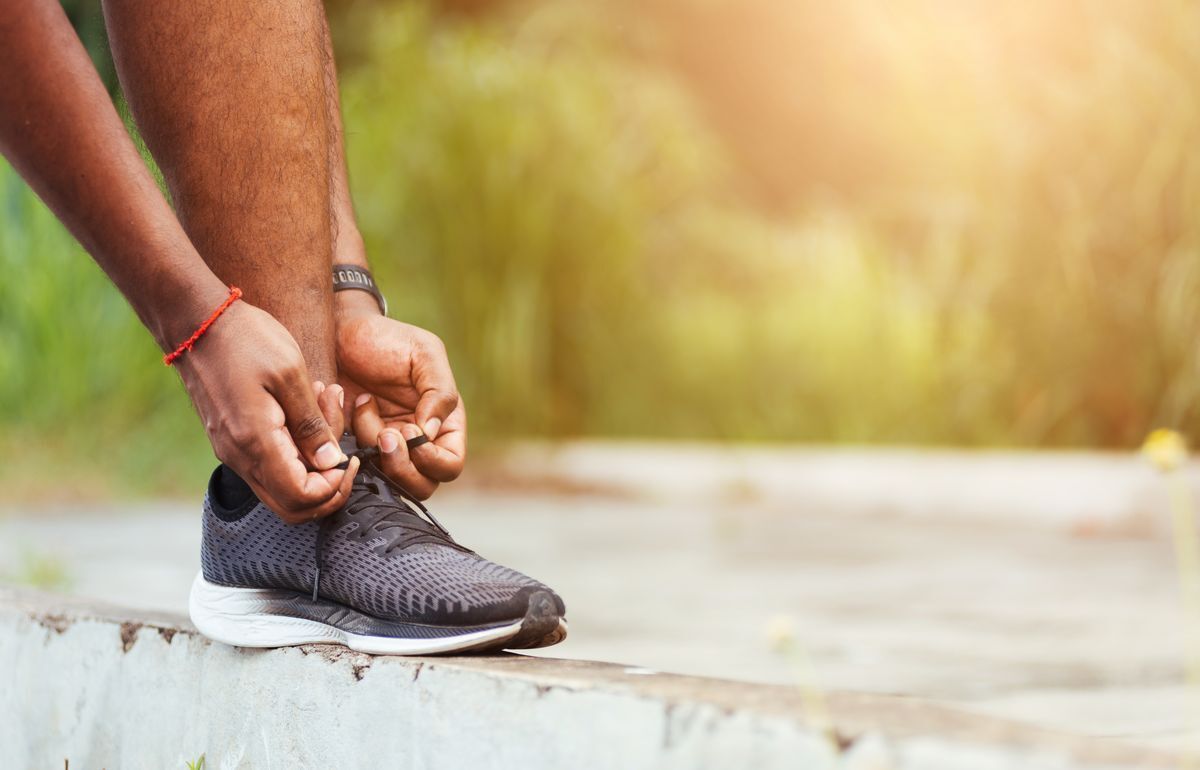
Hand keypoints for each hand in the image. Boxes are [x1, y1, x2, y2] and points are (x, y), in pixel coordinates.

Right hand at [175, 300, 358, 522]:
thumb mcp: (290, 374)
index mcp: (256, 443)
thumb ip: (312, 425)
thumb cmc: (245, 339)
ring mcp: (233, 450)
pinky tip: (309, 409)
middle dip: (327, 488)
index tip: (349, 460)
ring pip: (281, 485)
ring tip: (328, 410)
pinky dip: (295, 448)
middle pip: (291, 505)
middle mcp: (239, 456)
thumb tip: (330, 463)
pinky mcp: (232, 439)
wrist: (196, 321)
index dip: (333, 488)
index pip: (301, 498)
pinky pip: (269, 463)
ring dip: (313, 462)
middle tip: (344, 454)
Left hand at [335, 299, 465, 499]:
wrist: (340, 332)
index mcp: (443, 423)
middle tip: (385, 436)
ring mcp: (386, 448)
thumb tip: (432, 432)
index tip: (410, 431)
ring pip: (386, 479)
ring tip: (364, 404)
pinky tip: (346, 403)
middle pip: (421, 485)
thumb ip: (440, 391)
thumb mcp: (424, 353)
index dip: (432, 460)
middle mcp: (418, 442)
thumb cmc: (388, 339)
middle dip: (401, 466)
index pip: (449, 465)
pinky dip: (347, 441)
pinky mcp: (355, 447)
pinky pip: (355, 465)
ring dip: (372, 448)